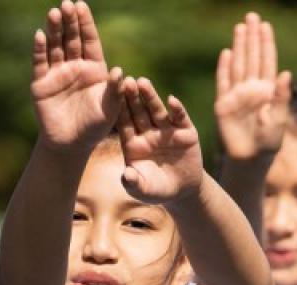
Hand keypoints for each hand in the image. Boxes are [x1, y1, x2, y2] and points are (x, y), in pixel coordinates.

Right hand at [31, 1, 122, 152]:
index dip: (85, 24)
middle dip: (69, 21)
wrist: (71, 146)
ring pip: (55, 46)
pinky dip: (39, 49)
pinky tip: (40, 35)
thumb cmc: (95, 128)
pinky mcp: (41, 84)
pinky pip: (40, 63)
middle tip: (67, 4)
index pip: (89, 40)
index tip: (82, 6)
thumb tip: (119, 71)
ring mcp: (57, 74)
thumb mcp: (109, 109)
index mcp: (93, 68)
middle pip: (71, 39)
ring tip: (54, 13)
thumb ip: (114, 90)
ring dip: (54, 30)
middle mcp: (74, 67)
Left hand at [117, 77, 203, 205]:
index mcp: (133, 144)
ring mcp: (166, 130)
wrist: (182, 191)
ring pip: (156, 111)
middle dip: (132, 98)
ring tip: (143, 82)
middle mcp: (148, 133)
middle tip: (125, 81)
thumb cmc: (156, 190)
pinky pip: (180, 117)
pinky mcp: (185, 131)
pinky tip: (171, 100)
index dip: (119, 112)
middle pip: (139, 112)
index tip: (112, 98)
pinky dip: (177, 109)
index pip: (124, 125)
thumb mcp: (142, 190)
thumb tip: (126, 175)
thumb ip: (133, 183)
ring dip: (150, 97)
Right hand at [214, 13, 291, 163]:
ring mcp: (237, 95)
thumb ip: (282, 96)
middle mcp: (252, 89)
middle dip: (252, 37)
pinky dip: (224, 68)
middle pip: (252, 57)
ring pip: (238, 65)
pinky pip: (223, 82)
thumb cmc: (269, 141)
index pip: (267, 61)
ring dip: (239, 46)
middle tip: (252, 16)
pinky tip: (227, 53)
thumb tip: (286, 73)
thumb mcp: (280, 118)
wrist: (251, 159)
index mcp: (268, 90)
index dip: (266, 43)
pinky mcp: (223, 105)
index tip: (266, 26)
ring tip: (240, 27)